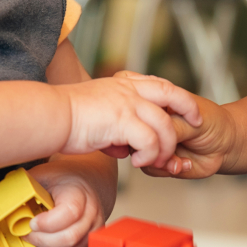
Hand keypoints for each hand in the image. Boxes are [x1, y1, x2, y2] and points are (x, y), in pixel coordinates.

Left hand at [25, 159, 110, 246]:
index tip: (32, 222)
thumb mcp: (42, 174)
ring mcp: (94, 226)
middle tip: (28, 234)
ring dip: (50, 245)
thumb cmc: (61, 179)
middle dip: (43, 240)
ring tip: (37, 236)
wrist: (85, 180)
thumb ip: (25, 186)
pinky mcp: (92, 238)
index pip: (70, 213)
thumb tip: (3, 197)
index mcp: (78, 191)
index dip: (48, 223)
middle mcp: (91, 210)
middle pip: (69, 237)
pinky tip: (48, 238)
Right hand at [60, 73, 200, 169]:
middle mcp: (128, 90)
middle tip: (196, 123)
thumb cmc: (66, 118)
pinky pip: (149, 140)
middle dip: (189, 108)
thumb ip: (114, 122)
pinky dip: (150, 154)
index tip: (187, 107)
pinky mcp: (122, 120)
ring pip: (164, 124)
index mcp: (123, 84)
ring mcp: (127, 103)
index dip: (176, 96)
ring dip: (165, 145)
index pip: (159, 84)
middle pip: (171, 93)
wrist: (50, 116)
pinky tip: (138, 162)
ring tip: (158, 160)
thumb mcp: (97, 110)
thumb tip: (122, 145)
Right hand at [141, 94, 235, 178]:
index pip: (140, 111)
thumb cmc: (214, 123)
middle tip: (168, 150)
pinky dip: (166, 169)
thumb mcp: (193, 122)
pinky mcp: (160, 160)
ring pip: (140, 153)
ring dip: (160, 161)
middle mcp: (153, 124)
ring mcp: (155, 142)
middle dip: (151, 146)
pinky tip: (183, 164)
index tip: (164, 129)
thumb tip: (149, 135)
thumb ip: (172, 127)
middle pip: (136, 135)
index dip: (145, 122)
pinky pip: (150, 168)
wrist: (228, 145)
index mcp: (159, 105)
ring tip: (178, 161)